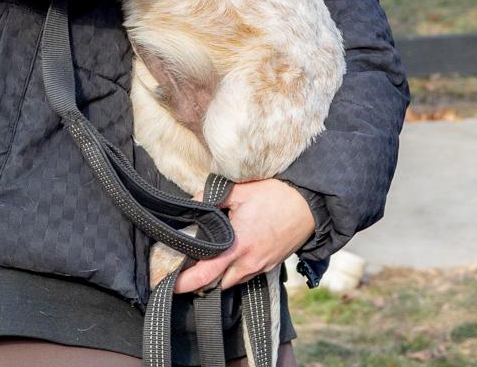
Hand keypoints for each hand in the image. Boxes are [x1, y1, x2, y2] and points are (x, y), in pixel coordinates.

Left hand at [173, 179, 315, 293]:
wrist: (308, 204)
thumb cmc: (274, 195)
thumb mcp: (238, 192)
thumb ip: (210, 198)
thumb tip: (189, 204)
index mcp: (237, 246)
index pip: (205, 273)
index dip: (185, 282)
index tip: (168, 285)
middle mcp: (249, 263)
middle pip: (217, 283)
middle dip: (199, 281)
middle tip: (182, 271)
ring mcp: (262, 266)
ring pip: (233, 281)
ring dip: (218, 276)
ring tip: (204, 262)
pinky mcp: (271, 264)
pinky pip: (247, 275)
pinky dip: (234, 271)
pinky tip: (229, 256)